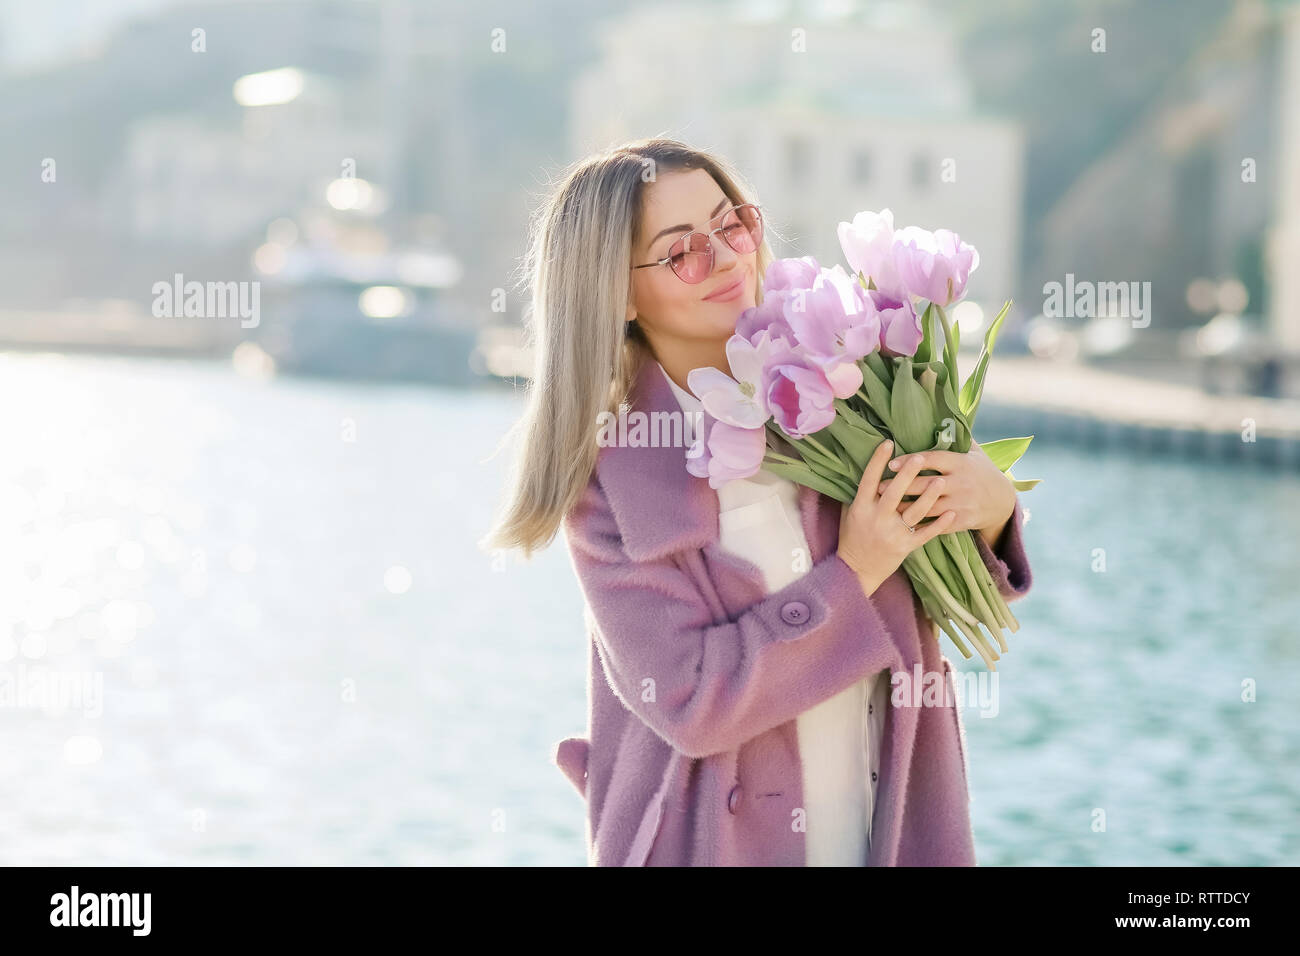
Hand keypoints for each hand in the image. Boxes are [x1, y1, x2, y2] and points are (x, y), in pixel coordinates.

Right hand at [837, 440, 956, 595]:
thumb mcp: (850, 512)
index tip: (887, 443)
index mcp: (861, 507)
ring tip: (941, 482)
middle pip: (894, 493)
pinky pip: (925, 534)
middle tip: (919, 458)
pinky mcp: (905, 547)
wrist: (857, 570)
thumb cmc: (852, 536)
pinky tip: (951, 513)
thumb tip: (870, 468)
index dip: (877, 461)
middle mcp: (876, 519)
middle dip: (907, 475)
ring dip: (928, 497)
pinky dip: (939, 524)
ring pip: (913, 512)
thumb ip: (861, 494)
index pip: (869, 480)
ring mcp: (892, 533)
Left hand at [875, 439, 1015, 543]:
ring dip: (905, 507)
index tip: (891, 462)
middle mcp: (960, 483)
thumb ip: (957, 437)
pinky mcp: (962, 520)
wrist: (1002, 501)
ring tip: (885, 506)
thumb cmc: (982, 472)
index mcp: (960, 463)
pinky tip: (903, 524)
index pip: (932, 459)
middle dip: (900, 485)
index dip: (910, 461)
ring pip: (928, 507)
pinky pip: (937, 524)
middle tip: (879, 486)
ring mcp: (961, 503)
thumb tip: (941, 413)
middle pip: (925, 484)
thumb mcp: (975, 452)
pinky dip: (920, 524)